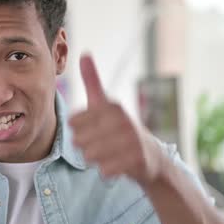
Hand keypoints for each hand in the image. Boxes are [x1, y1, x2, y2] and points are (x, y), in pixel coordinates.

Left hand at [68, 55, 164, 184]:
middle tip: (101, 145)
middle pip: (79, 141)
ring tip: (108, 154)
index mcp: (112, 106)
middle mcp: (122, 120)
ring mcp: (131, 140)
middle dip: (85, 147)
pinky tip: (116, 165)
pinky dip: (106, 171)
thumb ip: (92, 81)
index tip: (92, 130)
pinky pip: (105, 170)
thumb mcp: (105, 103)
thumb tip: (85, 53)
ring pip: (90, 156)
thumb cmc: (120, 128)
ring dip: (95, 159)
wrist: (151, 157)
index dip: (78, 131)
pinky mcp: (137, 159)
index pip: (73, 123)